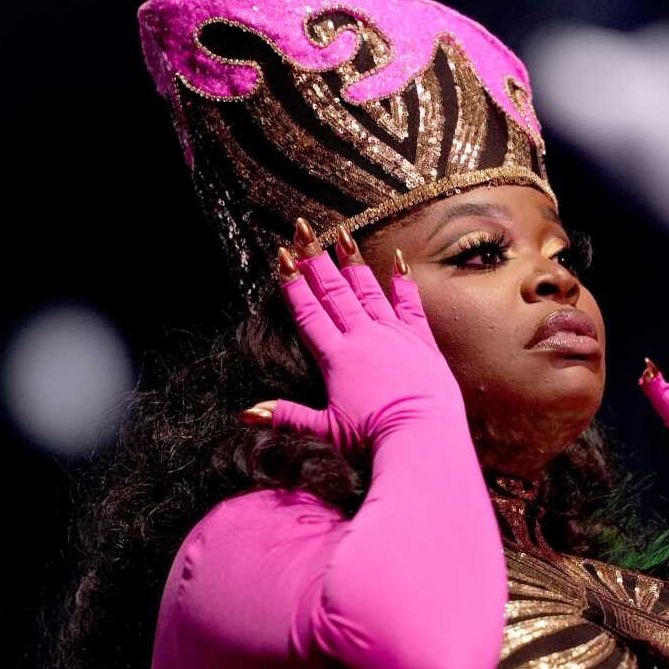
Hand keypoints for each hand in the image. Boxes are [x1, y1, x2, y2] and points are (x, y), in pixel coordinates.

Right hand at [240, 219, 466, 452]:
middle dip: (316, 258)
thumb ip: (286, 417)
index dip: (294, 284)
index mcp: (336, 358)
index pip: (309, 313)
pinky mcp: (421, 341)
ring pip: (368, 290)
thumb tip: (245, 414)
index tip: (283, 256)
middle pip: (334, 292)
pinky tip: (399, 262)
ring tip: (341, 232)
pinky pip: (410, 303)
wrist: (423, 438)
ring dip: (352, 261)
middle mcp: (363, 338)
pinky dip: (403, 282)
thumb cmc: (373, 440)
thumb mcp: (325, 432)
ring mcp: (393, 335)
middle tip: (304, 228)